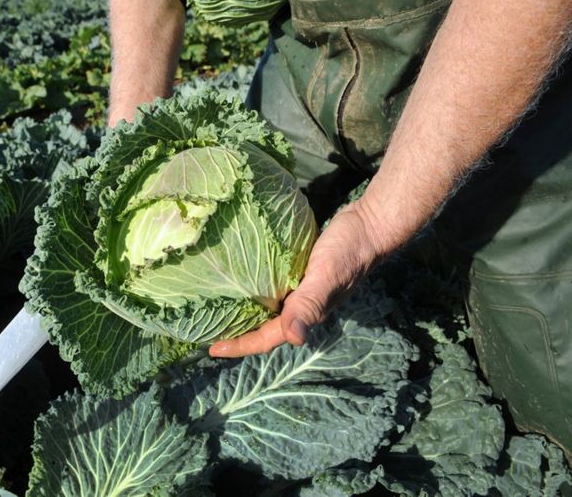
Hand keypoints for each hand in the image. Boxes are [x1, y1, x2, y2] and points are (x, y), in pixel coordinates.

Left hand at [208, 201, 384, 357]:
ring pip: (266, 308)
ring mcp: (301, 290)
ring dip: (243, 311)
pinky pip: (272, 286)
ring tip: (214, 308)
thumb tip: (294, 339)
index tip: (211, 348)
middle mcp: (300, 307)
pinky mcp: (299, 272)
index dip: (239, 346)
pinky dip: (254, 288)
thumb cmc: (348, 251)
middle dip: (236, 334)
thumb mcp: (325, 276)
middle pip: (263, 329)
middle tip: (205, 332)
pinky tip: (237, 278)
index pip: (266, 339)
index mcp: (305, 314)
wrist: (369, 226)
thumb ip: (309, 305)